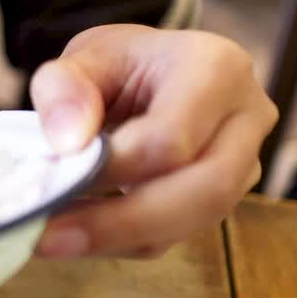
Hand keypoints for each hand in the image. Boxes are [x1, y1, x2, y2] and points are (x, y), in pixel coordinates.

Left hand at [29, 24, 277, 258]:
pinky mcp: (221, 200)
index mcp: (217, 69)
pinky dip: (121, 241)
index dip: (115, 168)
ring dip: (118, 237)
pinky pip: (175, 235)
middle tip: (50, 235)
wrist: (145, 76)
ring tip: (53, 239)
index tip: (58, 178)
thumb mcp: (84, 56)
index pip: (173, 137)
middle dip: (123, 221)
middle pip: (206, 191)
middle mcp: (246, 118)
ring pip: (194, 222)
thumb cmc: (120, 64)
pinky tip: (75, 235)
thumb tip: (69, 142)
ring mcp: (243, 163)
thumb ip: (65, 88)